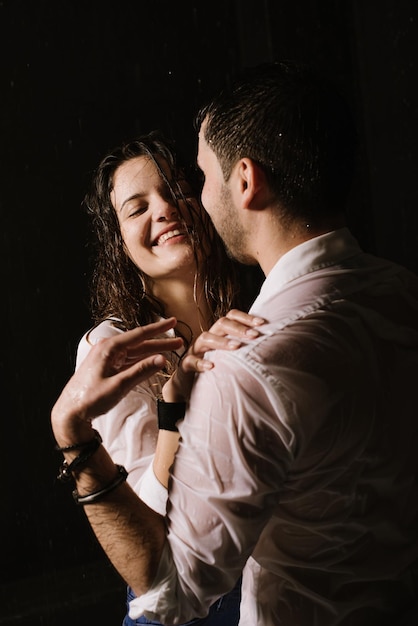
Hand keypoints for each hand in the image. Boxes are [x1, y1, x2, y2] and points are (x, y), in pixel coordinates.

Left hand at [51, 318, 182, 444]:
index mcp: (108, 348)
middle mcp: (108, 349)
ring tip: (171, 350)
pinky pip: (129, 361)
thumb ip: (141, 371)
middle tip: (179, 340)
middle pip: (140, 343)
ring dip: (153, 352)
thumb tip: (162, 360)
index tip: (172, 321)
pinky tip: (154, 361)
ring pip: (136, 352)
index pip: (139, 335)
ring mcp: (108, 358)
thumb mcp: (118, 386)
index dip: (158, 329)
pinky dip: (143, 361)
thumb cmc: (90, 398)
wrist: (71, 411)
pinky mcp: (108, 367)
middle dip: (160, 342)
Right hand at [162, 309, 264, 401]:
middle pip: (221, 324)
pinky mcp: (186, 365)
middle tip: (254, 335)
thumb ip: (245, 348)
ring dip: (222, 341)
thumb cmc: (217, 367)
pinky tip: (212, 367)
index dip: (246, 317)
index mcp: (219, 332)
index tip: (262, 323)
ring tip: (236, 347)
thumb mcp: (231, 355)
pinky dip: (200, 363)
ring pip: (205, 338)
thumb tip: (272, 344)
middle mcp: (208, 337)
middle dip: (238, 328)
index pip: (231, 317)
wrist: (189, 384)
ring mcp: (196, 350)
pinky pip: (191, 361)